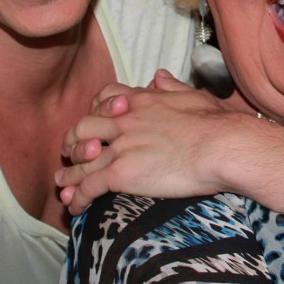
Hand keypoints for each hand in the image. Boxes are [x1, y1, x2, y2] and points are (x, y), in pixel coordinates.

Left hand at [55, 69, 231, 213]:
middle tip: (69, 155)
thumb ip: (171, 86)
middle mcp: (125, 120)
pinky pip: (89, 186)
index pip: (105, 97)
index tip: (94, 121)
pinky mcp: (121, 173)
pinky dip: (78, 198)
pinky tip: (77, 207)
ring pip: (81, 160)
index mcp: (142, 100)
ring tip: (63, 187)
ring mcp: (121, 146)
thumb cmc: (215, 123)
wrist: (221, 146)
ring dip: (69, 176)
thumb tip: (159, 76)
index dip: (95, 109)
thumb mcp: (193, 96)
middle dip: (72, 142)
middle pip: (83, 127)